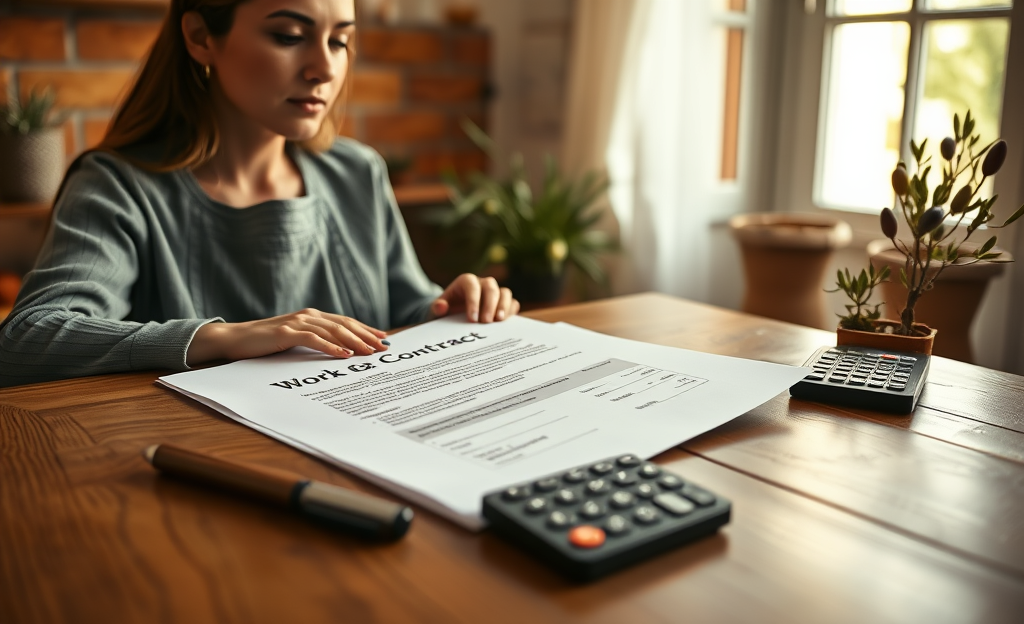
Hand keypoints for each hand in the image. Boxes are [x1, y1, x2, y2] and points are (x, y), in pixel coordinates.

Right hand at [186, 308, 388, 365]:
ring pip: (332, 330)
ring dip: (353, 342)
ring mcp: (297, 322)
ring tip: (369, 352)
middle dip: (365, 336)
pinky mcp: (286, 333)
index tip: (382, 338)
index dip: (365, 329)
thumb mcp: (295, 339)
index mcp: (312, 316)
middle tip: (382, 347)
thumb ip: (315, 339)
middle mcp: (308, 315)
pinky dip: (331, 346)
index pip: (345, 321)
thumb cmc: (266, 342)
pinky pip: (313, 339)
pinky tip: (344, 354)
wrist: (235, 339)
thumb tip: (340, 349)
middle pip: (344, 324)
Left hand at [429, 273, 519, 322]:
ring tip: (498, 322)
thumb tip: (441, 306)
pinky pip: (512, 303)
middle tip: (485, 323)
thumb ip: (437, 308)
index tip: (472, 319)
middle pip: (491, 288)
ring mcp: (494, 292)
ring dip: (503, 307)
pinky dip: (510, 312)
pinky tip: (505, 324)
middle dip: (489, 305)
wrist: (453, 316)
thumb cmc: (445, 311)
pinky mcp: (503, 303)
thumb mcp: (437, 310)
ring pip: (505, 293)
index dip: (473, 301)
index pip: (472, 286)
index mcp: (466, 281)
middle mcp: (482, 283)